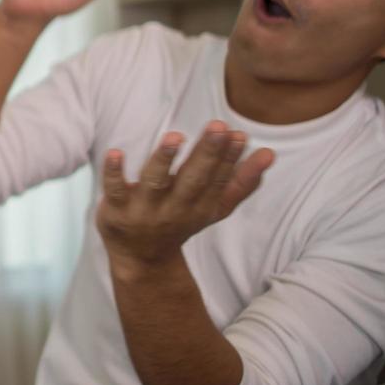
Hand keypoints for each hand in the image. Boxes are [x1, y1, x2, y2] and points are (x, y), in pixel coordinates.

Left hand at [97, 124, 274, 270]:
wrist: (141, 259)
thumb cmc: (181, 220)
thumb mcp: (214, 207)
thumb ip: (242, 182)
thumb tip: (270, 154)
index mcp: (201, 207)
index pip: (218, 180)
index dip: (229, 158)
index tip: (239, 134)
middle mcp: (175, 209)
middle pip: (193, 180)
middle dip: (207, 153)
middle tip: (218, 126)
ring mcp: (144, 210)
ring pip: (155, 183)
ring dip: (164, 160)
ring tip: (174, 137)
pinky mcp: (116, 210)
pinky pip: (113, 190)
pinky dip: (114, 172)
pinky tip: (116, 152)